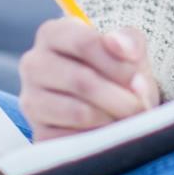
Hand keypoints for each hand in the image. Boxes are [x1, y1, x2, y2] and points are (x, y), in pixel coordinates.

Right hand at [19, 17, 163, 141]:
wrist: (110, 103)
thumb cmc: (117, 70)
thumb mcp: (128, 49)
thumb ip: (128, 40)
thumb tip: (117, 44)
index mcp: (52, 33)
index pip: (84, 44)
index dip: (118, 65)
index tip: (138, 78)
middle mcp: (34, 64)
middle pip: (82, 81)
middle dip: (121, 97)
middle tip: (141, 106)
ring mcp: (32, 100)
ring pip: (79, 113)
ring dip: (112, 119)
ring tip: (129, 119)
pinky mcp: (38, 133)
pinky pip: (72, 141)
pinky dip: (98, 140)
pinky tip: (110, 134)